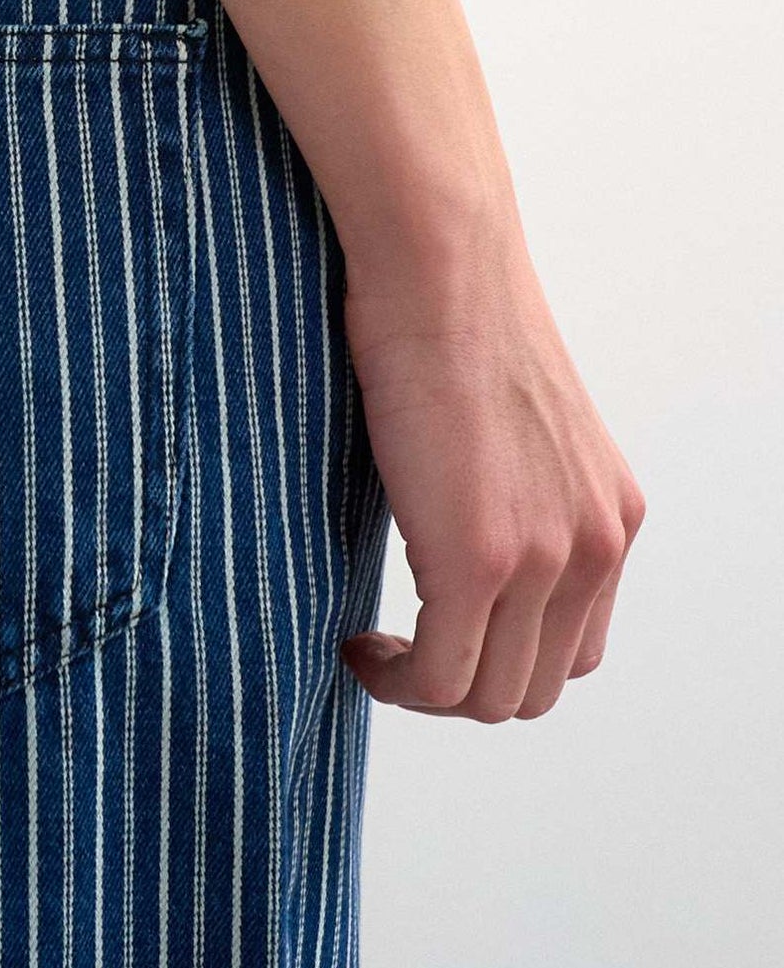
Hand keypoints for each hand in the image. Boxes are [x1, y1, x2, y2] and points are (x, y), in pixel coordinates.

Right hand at [340, 225, 644, 721]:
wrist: (441, 270)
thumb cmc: (451, 323)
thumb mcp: (512, 429)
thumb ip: (510, 495)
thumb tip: (453, 534)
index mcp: (610, 517)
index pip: (574, 649)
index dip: (498, 658)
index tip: (433, 631)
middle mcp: (595, 546)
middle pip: (535, 688)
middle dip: (458, 686)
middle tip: (393, 648)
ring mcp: (545, 559)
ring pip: (489, 697)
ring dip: (423, 691)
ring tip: (373, 649)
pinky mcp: (479, 561)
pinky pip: (440, 677)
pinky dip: (395, 680)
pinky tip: (358, 643)